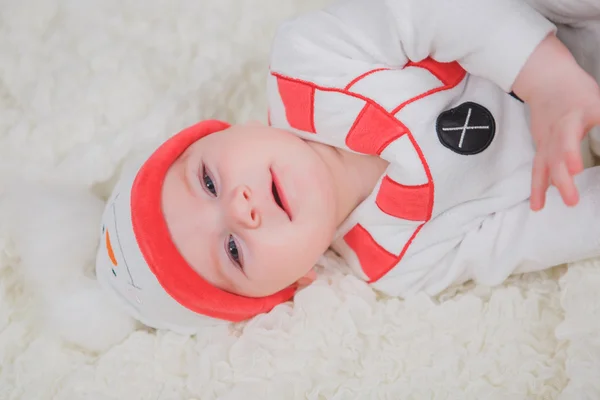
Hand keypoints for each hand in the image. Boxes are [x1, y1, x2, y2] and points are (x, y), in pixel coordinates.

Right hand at [514, 34, 599, 210]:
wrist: (546, 80)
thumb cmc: (576, 90)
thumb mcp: (599, 103)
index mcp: (576, 115)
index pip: (572, 134)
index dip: (571, 152)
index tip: (576, 168)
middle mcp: (558, 129)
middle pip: (557, 156)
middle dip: (562, 179)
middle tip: (571, 200)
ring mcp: (546, 138)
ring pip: (543, 164)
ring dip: (542, 187)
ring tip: (541, 207)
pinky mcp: (540, 145)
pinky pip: (538, 167)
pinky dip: (538, 185)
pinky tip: (539, 202)